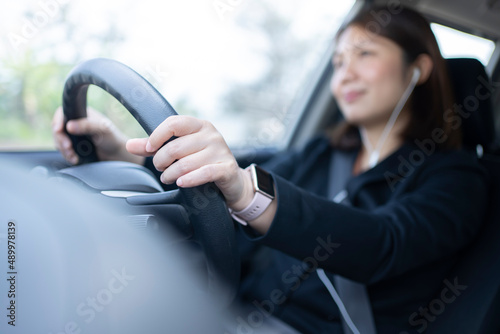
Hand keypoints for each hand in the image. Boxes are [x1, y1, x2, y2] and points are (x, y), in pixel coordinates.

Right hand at [52, 107, 144, 164]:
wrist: (117, 155)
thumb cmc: (112, 138)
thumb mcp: (102, 129)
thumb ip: (87, 126)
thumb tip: (69, 126)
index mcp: (81, 113)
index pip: (62, 113)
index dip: (57, 121)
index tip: (58, 130)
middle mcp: (75, 123)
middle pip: (58, 129)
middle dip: (61, 139)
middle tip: (68, 147)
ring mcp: (73, 135)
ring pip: (59, 141)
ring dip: (64, 150)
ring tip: (73, 156)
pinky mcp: (73, 146)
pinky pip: (64, 150)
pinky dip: (67, 155)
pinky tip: (75, 159)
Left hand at [126, 115, 252, 208]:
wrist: (232, 181)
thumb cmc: (203, 162)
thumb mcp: (180, 151)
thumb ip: (155, 147)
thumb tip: (129, 145)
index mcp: (200, 125)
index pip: (173, 123)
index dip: (157, 136)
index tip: (149, 149)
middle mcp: (212, 135)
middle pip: (176, 147)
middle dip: (161, 161)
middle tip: (160, 169)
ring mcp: (221, 151)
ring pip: (186, 163)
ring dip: (171, 175)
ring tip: (169, 178)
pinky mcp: (227, 168)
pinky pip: (204, 173)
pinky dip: (189, 180)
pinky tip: (181, 183)